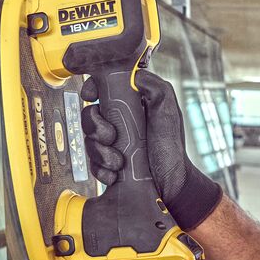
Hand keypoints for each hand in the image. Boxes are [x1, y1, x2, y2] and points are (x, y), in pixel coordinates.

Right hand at [81, 69, 222, 229]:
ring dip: (101, 152)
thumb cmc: (171, 147)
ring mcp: (111, 142)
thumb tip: (134, 76)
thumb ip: (155, 88)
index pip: (102, 89)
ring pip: (88, 140)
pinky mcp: (106, 162)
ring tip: (119, 161)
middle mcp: (118, 121)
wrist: (171, 184)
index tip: (90, 96)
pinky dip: (102, 169)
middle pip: (89, 115)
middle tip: (111, 137)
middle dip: (96, 128)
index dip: (92, 89)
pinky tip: (115, 173)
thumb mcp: (168, 111)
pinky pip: (92, 163)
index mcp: (131, 104)